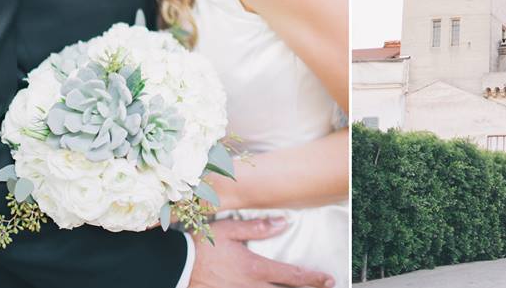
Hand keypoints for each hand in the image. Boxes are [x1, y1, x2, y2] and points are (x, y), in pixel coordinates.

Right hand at [189, 217, 333, 287]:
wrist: (176, 268)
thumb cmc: (201, 247)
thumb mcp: (229, 230)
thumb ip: (257, 228)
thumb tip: (283, 223)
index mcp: (255, 268)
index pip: (292, 275)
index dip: (313, 278)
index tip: (328, 278)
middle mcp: (251, 287)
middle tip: (323, 286)